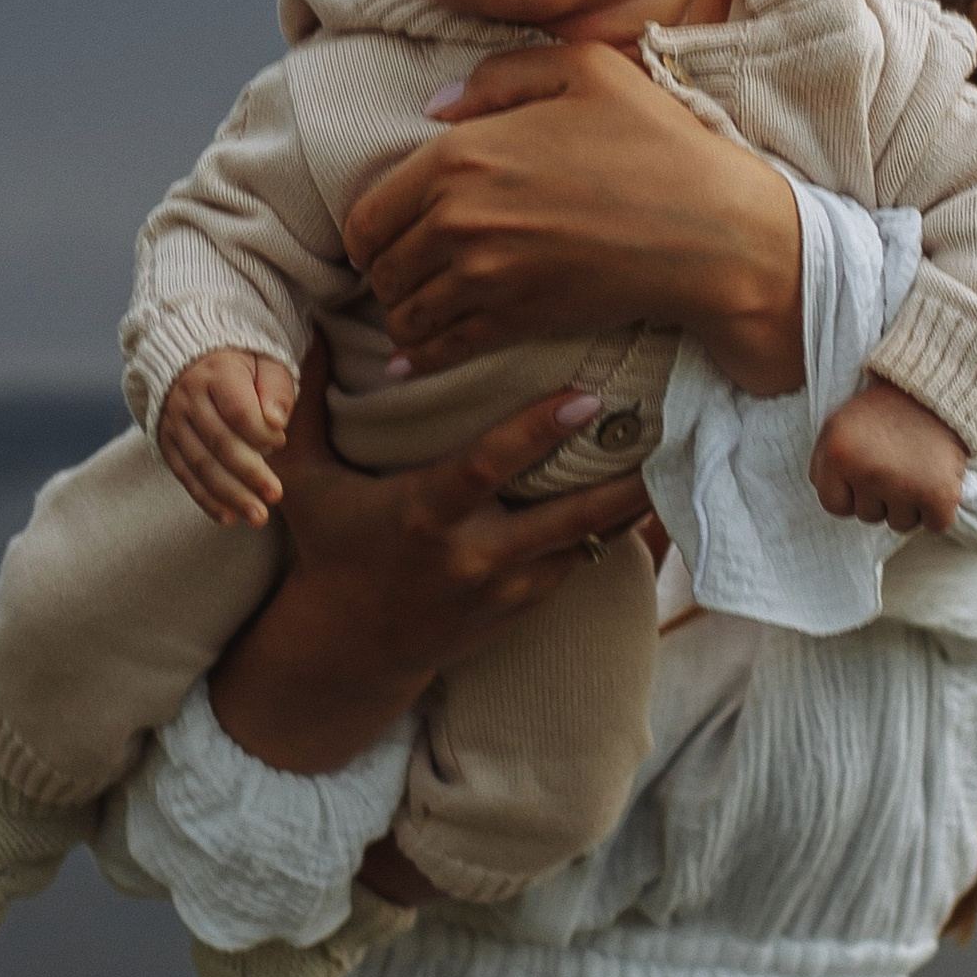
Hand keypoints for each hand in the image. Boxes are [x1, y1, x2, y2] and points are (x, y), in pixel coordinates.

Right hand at [158, 348, 298, 526]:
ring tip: (258, 517)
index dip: (261, 432)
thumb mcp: (265, 361)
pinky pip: (184, 475)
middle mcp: (188, 398)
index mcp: (216, 373)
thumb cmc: (242, 363)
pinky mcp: (166, 443)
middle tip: (276, 495)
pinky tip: (229, 518)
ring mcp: (174, 422)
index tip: (282, 440)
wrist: (191, 359)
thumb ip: (276, 388)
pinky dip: (206, 499)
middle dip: (249, 473)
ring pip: (201, 464)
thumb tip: (277, 423)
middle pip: (219, 442)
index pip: (237, 410)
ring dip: (230, 494)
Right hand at [207, 343, 652, 774]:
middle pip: (565, 516)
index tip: (585, 395)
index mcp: (422, 515)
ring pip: (584, 544)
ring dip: (628, 504)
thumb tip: (314, 325)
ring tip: (672, 455)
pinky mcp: (521, 607)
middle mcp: (471, 555)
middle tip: (662, 427)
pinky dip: (612, 532)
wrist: (349, 651)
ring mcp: (503, 587)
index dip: (537, 431)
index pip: (487, 468)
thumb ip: (306, 405)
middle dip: (617, 477)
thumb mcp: (303, 481)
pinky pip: (579, 564)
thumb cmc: (328, 549)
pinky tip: (646, 495)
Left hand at [344, 44, 806, 393]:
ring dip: (402, 311)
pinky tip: (414, 358)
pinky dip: (421, 358)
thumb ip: (500, 76)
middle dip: (383, 269)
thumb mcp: (585, 70)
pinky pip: (441, 350)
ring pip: (403, 312)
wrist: (714, 230)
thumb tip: (435, 108)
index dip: (370, 225)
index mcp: (462, 154)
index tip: (389, 230)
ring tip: (417, 304)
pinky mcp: (517, 323)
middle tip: (402, 268)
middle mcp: (459, 218)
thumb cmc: (656, 141)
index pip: (369, 209)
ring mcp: (486, 277)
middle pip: (379, 264)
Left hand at [809, 377, 969, 533]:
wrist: (935, 390)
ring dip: (908, 503)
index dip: (850, 492)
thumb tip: (832, 499)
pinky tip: (935, 481)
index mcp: (838, 456)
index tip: (864, 471)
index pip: (834, 506)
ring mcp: (904, 487)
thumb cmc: (884, 410)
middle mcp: (868, 474)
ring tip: (914, 467)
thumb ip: (825, 464)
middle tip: (894, 462)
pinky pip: (934, 525)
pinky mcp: (938, 495)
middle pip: (868, 516)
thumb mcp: (838, 425)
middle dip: (880, 496)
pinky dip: (937, 510)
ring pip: (899, 524)